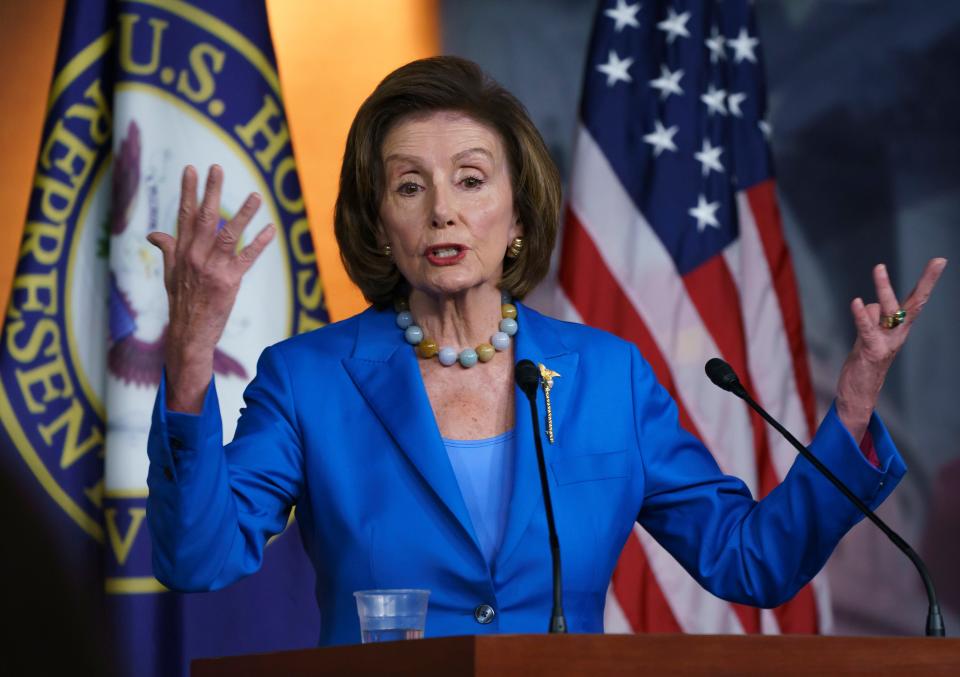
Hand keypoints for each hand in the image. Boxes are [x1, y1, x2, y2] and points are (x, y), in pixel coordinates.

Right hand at [146, 165, 274, 411]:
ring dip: (243, 213)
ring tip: (255, 195)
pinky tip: (270, 229)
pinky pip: (246, 258)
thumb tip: (152, 233)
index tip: (191, 169)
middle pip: (205, 217)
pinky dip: (259, 243)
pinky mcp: (229, 281)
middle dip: (211, 191)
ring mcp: (212, 268)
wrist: (189, 333)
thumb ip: (167, 249)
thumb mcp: (170, 274)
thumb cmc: (182, 302)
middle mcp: (195, 256)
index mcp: (181, 251)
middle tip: (217, 167)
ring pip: (228, 234)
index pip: (184, 215)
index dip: (188, 191)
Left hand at [836, 258, 947, 441]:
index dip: (928, 280)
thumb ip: (873, 318)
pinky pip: (867, 329)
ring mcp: (887, 343)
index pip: (916, 300)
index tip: (940, 260)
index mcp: (900, 328)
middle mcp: (898, 334)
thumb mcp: (869, 335)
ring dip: (882, 290)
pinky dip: (861, 316)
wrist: (859, 395)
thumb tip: (872, 305)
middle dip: (926, 282)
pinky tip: (856, 302)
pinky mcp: (872, 351)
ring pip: (888, 312)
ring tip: (879, 267)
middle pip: (913, 304)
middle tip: (939, 261)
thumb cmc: (864, 362)